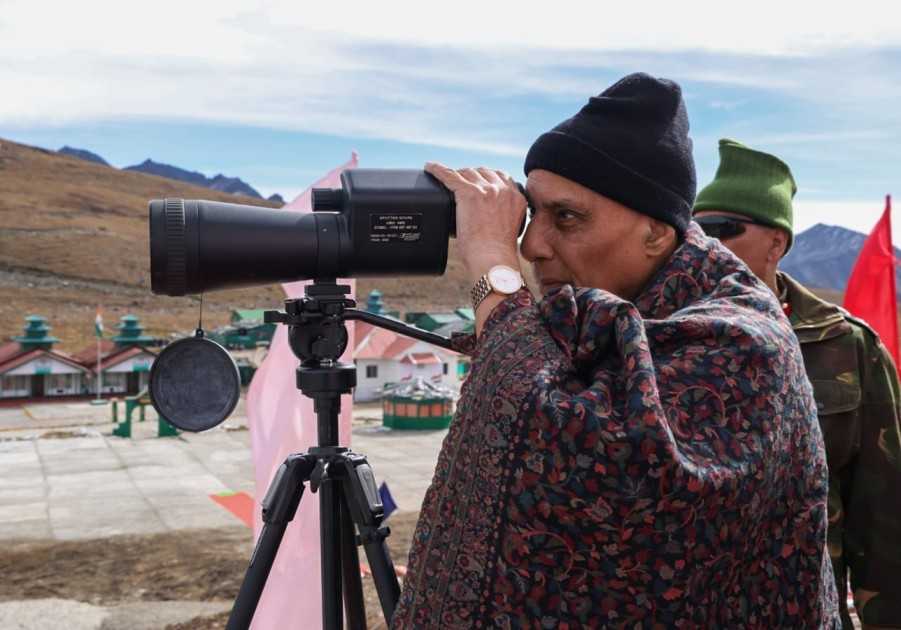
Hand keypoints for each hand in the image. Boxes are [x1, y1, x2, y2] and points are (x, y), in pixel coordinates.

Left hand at [425, 162, 525, 283]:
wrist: (493, 261)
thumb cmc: (497, 254)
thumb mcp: (509, 228)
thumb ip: (501, 215)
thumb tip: (484, 215)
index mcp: (516, 197)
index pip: (501, 177)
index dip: (487, 179)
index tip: (479, 184)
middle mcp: (503, 190)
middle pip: (483, 172)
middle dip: (472, 176)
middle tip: (460, 185)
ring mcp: (486, 190)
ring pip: (467, 172)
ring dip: (458, 175)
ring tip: (447, 180)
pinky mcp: (468, 193)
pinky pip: (449, 175)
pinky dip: (437, 170)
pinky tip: (429, 168)